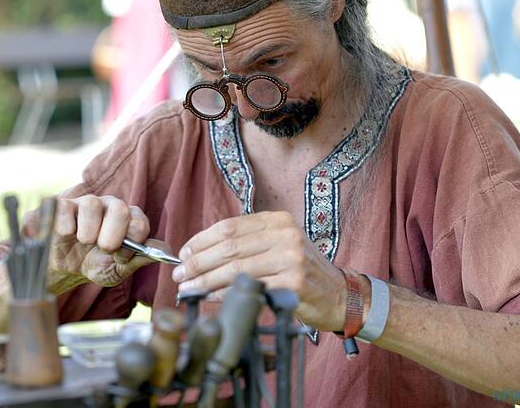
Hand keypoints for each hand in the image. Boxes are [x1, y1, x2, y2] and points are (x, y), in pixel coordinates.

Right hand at [22, 195, 165, 293]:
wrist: (61, 269)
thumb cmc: (93, 264)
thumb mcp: (117, 269)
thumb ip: (140, 259)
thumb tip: (166, 252)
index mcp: (127, 218)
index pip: (139, 220)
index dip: (132, 240)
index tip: (120, 256)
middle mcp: (108, 205)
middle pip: (120, 208)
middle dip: (112, 235)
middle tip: (103, 249)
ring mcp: (84, 203)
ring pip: (91, 205)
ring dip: (88, 233)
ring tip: (82, 243)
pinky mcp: (60, 205)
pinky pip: (65, 208)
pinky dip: (66, 227)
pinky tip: (66, 236)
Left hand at [171, 211, 345, 330]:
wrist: (341, 295)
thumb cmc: (301, 271)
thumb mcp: (278, 246)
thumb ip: (246, 244)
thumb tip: (200, 252)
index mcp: (278, 221)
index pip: (230, 226)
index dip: (201, 240)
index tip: (183, 253)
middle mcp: (286, 235)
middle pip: (229, 247)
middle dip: (198, 262)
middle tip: (178, 274)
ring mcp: (291, 258)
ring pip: (235, 269)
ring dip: (205, 281)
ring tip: (186, 289)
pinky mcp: (294, 284)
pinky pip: (249, 288)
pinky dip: (224, 294)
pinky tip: (209, 298)